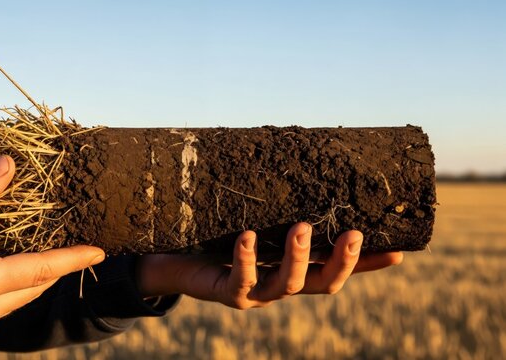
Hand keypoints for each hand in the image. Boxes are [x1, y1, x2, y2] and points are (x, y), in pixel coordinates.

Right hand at [0, 156, 104, 342]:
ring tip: (46, 255)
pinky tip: (6, 273)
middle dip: (55, 268)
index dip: (72, 259)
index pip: (39, 270)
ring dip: (33, 280)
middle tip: (73, 247)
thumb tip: (8, 165)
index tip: (98, 251)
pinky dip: (10, 291)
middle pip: (33, 289)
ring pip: (16, 303)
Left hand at [137, 223, 401, 308]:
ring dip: (297, 257)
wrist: (177, 258)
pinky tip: (248, 236)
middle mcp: (282, 282)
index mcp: (295, 265)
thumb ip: (278, 198)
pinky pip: (241, 280)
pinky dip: (246, 258)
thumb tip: (302, 151)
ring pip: (288, 284)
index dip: (369, 264)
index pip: (339, 267)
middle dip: (343, 262)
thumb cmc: (219, 232)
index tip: (401, 251)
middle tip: (355, 235)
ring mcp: (257, 292)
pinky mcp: (229, 293)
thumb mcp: (255, 214)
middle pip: (324, 283)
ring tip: (301, 228)